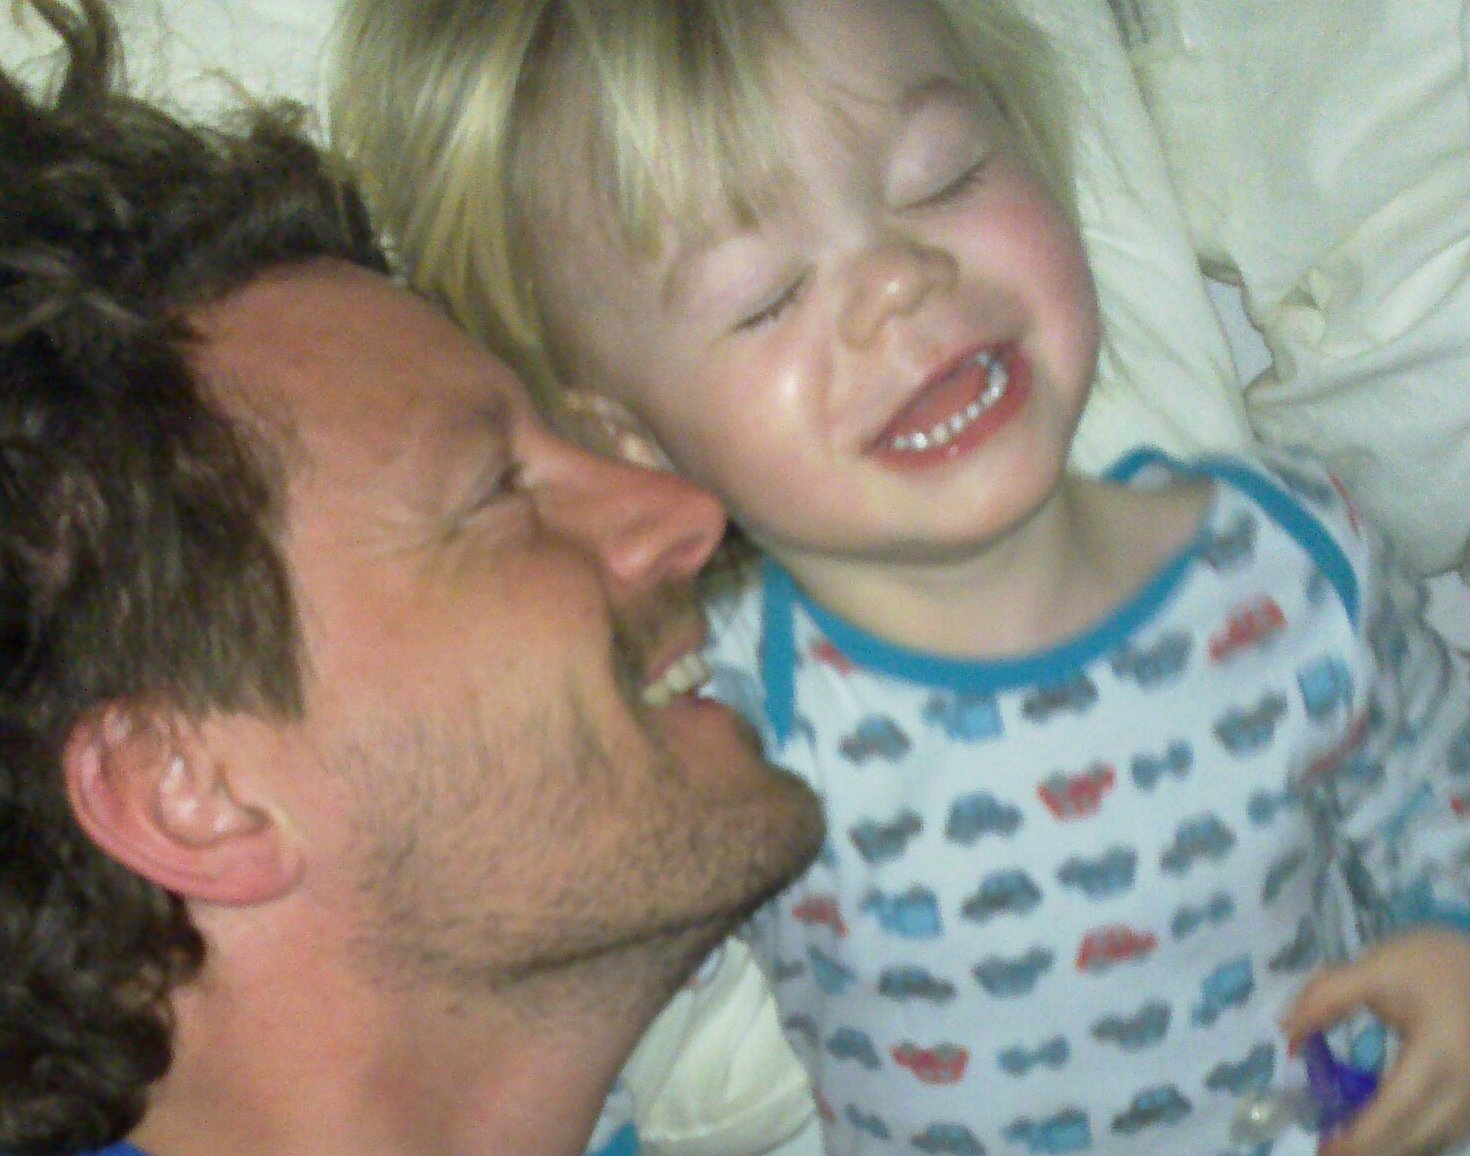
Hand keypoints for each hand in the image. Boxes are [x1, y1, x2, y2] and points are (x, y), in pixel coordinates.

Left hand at [1282, 928, 1469, 1155]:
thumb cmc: (1431, 962)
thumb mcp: (1375, 966)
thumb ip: (1325, 997)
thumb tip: (1288, 1034)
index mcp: (1440, 1052)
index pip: (1397, 1107)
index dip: (1362, 1136)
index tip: (1326, 1150)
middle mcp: (1468, 1085)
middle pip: (1417, 1136)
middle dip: (1371, 1151)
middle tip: (1326, 1151)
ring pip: (1436, 1141)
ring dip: (1394, 1148)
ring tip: (1348, 1144)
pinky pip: (1449, 1133)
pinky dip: (1416, 1139)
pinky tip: (1385, 1134)